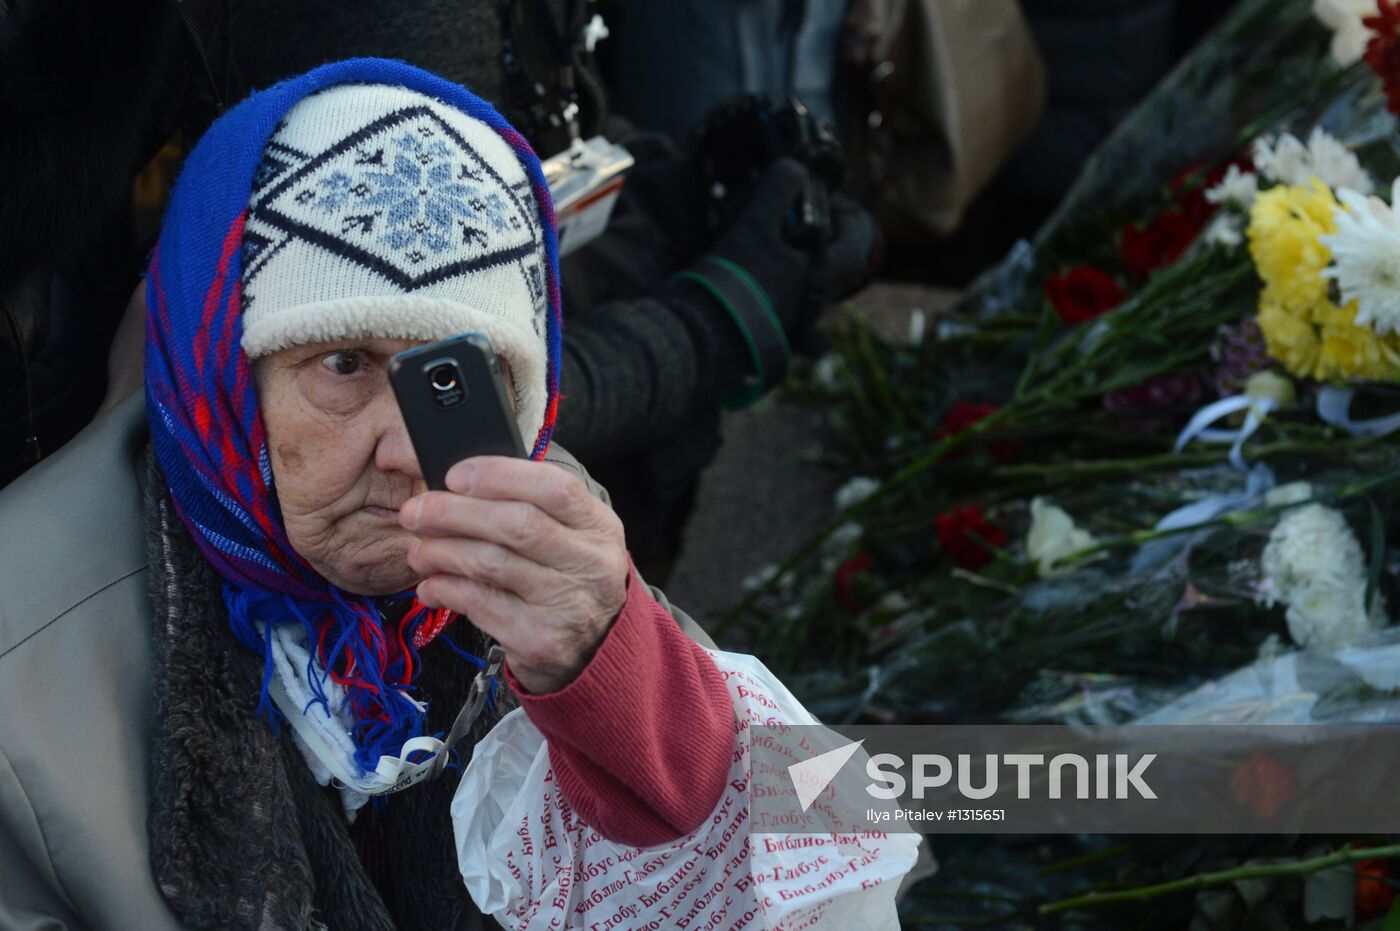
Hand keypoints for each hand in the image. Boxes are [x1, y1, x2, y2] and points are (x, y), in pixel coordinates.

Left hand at [400, 457, 629, 693]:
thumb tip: (457, 483)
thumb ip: (528, 505)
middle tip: (415, 512)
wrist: (594, 650)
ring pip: (490, 563)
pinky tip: (432, 584)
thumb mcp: (570, 536)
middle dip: (453, 512)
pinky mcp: (540, 640)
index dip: (499, 475)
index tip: (454, 475)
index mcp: (599, 527)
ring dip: (441, 552)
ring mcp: (567, 605)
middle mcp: (591, 565)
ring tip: (420, 551)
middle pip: (516, 524)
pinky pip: (479, 603)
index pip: (556, 487)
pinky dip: (445, 588)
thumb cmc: (568, 579)